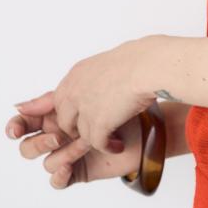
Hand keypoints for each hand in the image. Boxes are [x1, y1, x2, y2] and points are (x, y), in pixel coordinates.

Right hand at [5, 105, 142, 188]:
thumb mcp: (80, 96)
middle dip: (40, 143)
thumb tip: (17, 105)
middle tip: (58, 136)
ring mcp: (67, 155)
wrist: (145, 123)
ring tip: (85, 143)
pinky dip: (60, 175)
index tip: (16, 130)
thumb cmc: (117, 104)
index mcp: (53, 116)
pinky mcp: (79, 171)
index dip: (15, 128)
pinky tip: (68, 167)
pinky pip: (59, 181)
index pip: (24, 125)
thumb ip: (48, 102)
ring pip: (47, 161)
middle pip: (29, 147)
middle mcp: (57, 137)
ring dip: (64, 152)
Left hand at [12, 36, 158, 155]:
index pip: (59, 100)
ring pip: (82, 134)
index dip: (70, 112)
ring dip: (96, 140)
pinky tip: (118, 146)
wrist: (148, 65)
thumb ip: (96, 77)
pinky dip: (109, 147)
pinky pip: (98, 144)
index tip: (80, 119)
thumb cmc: (138, 60)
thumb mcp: (107, 63)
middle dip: (77, 129)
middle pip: (64, 121)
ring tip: (111, 141)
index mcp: (76, 75)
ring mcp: (85, 109)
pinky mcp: (99, 124)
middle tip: (94, 132)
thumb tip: (102, 83)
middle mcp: (75, 91)